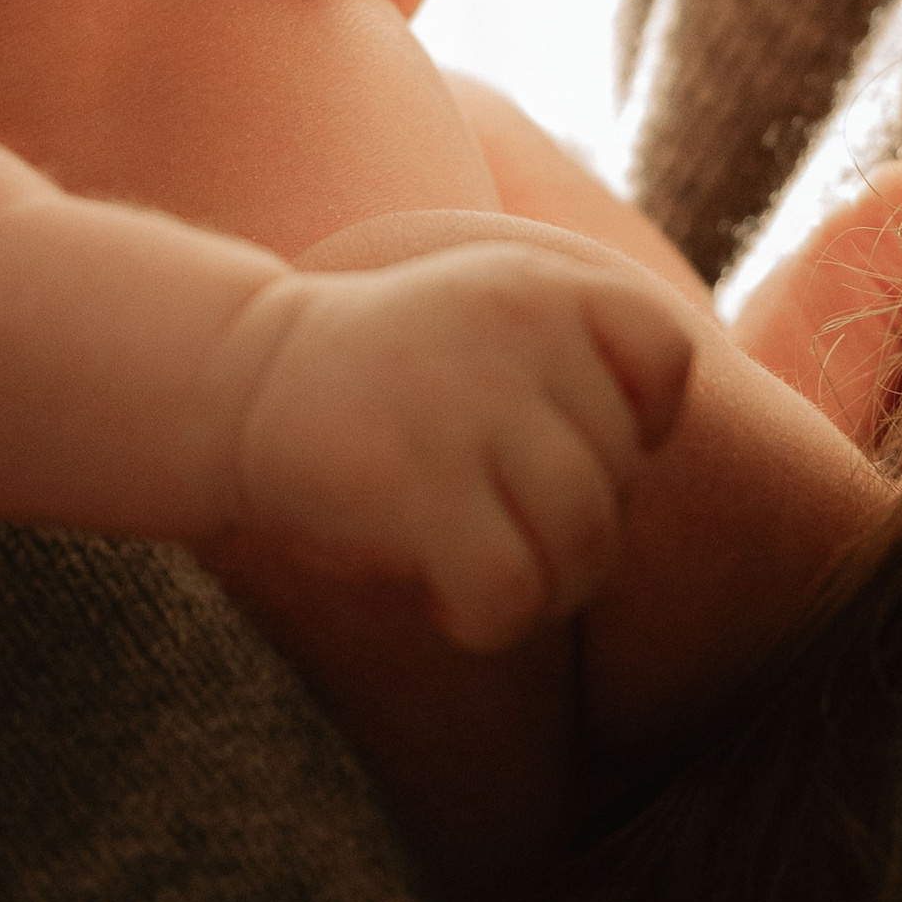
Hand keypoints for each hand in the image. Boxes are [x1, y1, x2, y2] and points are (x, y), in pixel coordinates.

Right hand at [215, 241, 693, 651]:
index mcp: (541, 281)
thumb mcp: (488, 315)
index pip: (666, 357)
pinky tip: (434, 591)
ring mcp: (470, 401)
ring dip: (537, 588)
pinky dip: (483, 619)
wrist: (235, 377)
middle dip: (568, 534)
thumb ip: (577, 357)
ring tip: (474, 566)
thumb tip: (650, 458)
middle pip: (621, 484)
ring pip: (585, 546)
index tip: (554, 441)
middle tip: (489, 524)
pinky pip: (514, 593)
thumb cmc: (379, 377)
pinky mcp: (418, 480)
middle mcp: (518, 328)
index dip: (634, 426)